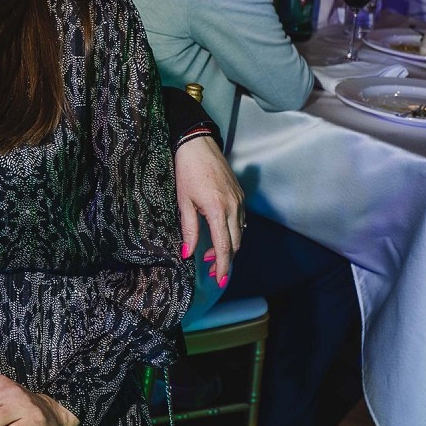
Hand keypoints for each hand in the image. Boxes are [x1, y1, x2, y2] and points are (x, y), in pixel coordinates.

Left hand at [172, 134, 243, 287]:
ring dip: (228, 247)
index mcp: (218, 210)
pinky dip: (233, 232)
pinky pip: (241, 220)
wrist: (198, 145)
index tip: (220, 280)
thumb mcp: (184, 202)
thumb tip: (188, 254)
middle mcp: (234, 207)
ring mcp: (240, 200)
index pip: (224, 246)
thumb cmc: (187, 172)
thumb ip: (189, 230)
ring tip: (211, 256)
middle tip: (213, 272)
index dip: (222, 266)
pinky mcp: (240, 195)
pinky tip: (221, 235)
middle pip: (235, 243)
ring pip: (240, 233)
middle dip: (226, 260)